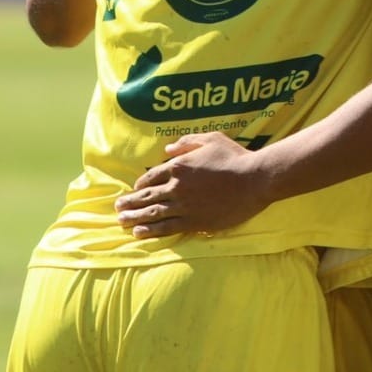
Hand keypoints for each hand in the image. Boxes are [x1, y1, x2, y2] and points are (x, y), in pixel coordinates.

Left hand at [114, 132, 273, 239]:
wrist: (254, 180)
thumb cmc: (235, 157)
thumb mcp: (211, 139)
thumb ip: (186, 143)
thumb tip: (167, 149)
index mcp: (179, 166)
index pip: (152, 176)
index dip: (140, 184)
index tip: (133, 190)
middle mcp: (177, 186)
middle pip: (147, 196)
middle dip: (130, 202)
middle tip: (117, 208)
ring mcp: (185, 206)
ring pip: (153, 213)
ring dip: (135, 217)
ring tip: (121, 222)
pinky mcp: (195, 222)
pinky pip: (167, 227)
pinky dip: (151, 230)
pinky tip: (139, 232)